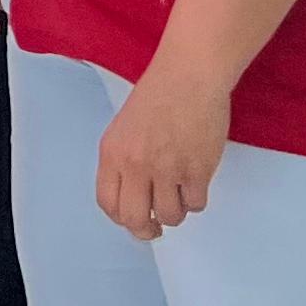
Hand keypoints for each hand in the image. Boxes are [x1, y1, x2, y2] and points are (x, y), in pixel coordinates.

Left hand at [96, 68, 233, 239]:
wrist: (190, 75)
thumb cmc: (158, 96)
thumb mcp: (124, 128)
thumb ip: (122, 162)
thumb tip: (131, 198)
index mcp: (112, 153)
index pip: (108, 203)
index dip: (121, 218)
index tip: (133, 219)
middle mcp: (136, 165)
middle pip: (135, 219)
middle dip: (146, 230)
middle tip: (155, 227)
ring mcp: (167, 169)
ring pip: (169, 216)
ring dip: (175, 212)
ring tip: (179, 194)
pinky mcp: (198, 169)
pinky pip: (195, 204)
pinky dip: (195, 199)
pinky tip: (195, 182)